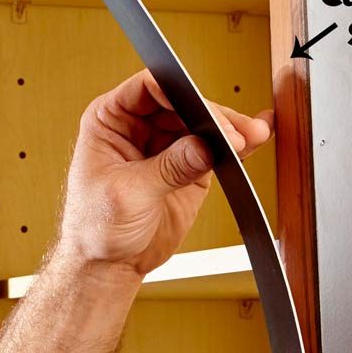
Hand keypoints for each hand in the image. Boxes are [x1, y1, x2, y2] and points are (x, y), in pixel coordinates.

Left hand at [58, 69, 273, 275]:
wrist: (107, 264)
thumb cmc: (95, 228)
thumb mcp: (128, 195)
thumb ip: (168, 168)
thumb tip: (204, 146)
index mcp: (109, 120)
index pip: (148, 88)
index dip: (178, 93)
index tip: (204, 110)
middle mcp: (137, 127)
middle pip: (182, 102)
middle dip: (212, 115)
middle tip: (233, 135)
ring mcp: (164, 146)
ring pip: (203, 123)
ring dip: (230, 129)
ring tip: (252, 136)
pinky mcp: (187, 167)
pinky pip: (215, 148)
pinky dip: (235, 145)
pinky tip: (255, 139)